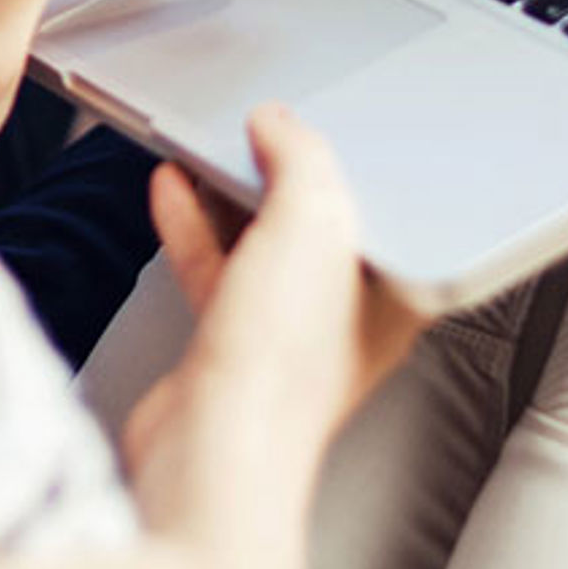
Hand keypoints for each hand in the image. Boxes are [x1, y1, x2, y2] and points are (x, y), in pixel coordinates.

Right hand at [121, 108, 428, 568]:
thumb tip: (280, 123)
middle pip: (323, 222)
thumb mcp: (313, 224)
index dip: (365, 158)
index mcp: (395, 294)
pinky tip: (172, 187)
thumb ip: (302, 159)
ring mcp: (285, 334)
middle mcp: (347, 317)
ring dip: (233, 191)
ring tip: (208, 143)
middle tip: (264, 124)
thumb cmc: (281, 366)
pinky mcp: (230, 344)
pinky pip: (217, 267)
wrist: (210, 452)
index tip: (334, 116)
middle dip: (291, 170)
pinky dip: (194, 224)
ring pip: (263, 242)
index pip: (391, 209)